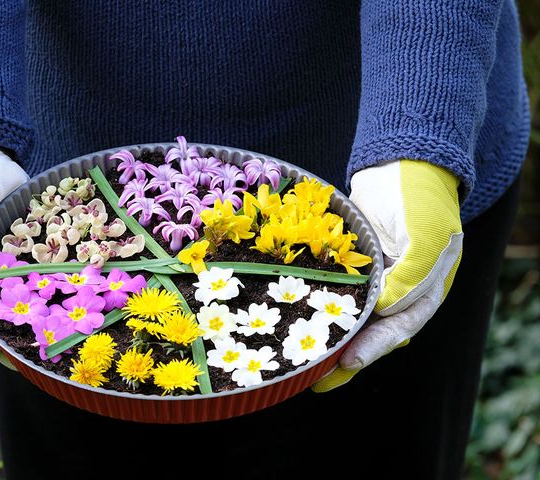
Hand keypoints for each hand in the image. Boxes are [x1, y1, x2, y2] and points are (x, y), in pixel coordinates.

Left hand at [312, 160, 462, 391]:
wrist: (400, 164)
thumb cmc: (419, 198)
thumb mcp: (424, 234)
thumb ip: (410, 273)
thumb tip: (385, 309)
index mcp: (424, 292)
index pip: (399, 328)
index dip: (373, 348)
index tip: (347, 363)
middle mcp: (398, 292)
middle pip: (371, 332)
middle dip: (344, 356)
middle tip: (314, 378)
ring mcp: (374, 280)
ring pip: (348, 316)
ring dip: (326, 337)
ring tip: (300, 361)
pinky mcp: (350, 267)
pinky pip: (332, 291)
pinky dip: (315, 306)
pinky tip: (292, 317)